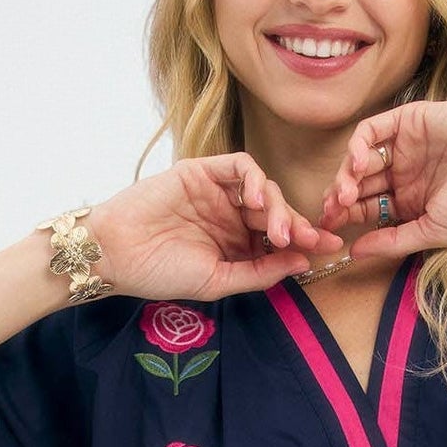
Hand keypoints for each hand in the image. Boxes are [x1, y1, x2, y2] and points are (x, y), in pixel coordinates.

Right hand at [87, 154, 345, 304]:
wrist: (116, 254)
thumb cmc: (160, 273)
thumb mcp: (217, 281)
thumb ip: (259, 272)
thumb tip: (303, 263)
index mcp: (234, 245)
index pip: (278, 239)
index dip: (305, 242)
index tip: (330, 249)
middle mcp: (229, 217)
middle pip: (276, 213)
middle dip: (298, 225)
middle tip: (312, 239)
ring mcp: (217, 193)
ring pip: (263, 189)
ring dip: (277, 207)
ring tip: (279, 230)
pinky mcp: (202, 172)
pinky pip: (239, 166)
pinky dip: (254, 178)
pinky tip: (255, 199)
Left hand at [319, 99, 446, 260]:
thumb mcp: (433, 231)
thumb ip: (393, 242)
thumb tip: (353, 256)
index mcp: (410, 202)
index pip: (366, 210)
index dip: (346, 219)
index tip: (329, 231)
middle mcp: (404, 174)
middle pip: (357, 185)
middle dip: (339, 200)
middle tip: (329, 212)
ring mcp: (404, 146)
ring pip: (359, 159)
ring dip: (345, 176)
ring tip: (344, 194)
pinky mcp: (407, 120)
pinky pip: (371, 131)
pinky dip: (357, 146)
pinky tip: (357, 164)